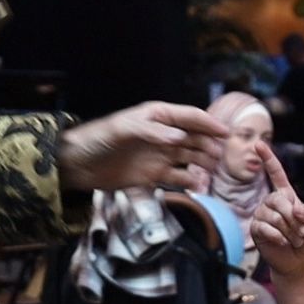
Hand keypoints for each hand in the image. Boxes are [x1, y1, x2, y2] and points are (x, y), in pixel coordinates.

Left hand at [57, 102, 226, 193]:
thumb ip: (152, 132)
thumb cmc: (97, 139)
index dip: (209, 124)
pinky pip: (177, 178)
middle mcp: (162, 134)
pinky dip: (189, 181)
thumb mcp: (123, 129)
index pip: (190, 117)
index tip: (226, 133)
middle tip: (221, 156)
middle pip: (194, 137)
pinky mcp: (153, 175)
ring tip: (213, 170)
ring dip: (203, 162)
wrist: (77, 165)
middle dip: (209, 144)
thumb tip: (179, 138)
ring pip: (190, 157)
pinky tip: (198, 186)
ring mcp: (159, 155)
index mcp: (157, 116)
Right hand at [250, 146, 303, 282]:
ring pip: (275, 217)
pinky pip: (266, 228)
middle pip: (280, 200)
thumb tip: (296, 209)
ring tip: (294, 239)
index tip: (258, 144)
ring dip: (290, 231)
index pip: (276, 173)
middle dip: (294, 218)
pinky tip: (283, 242)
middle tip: (301, 232)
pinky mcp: (256, 228)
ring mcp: (262, 214)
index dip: (268, 158)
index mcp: (285, 194)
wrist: (297, 260)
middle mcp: (271, 201)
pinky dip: (279, 236)